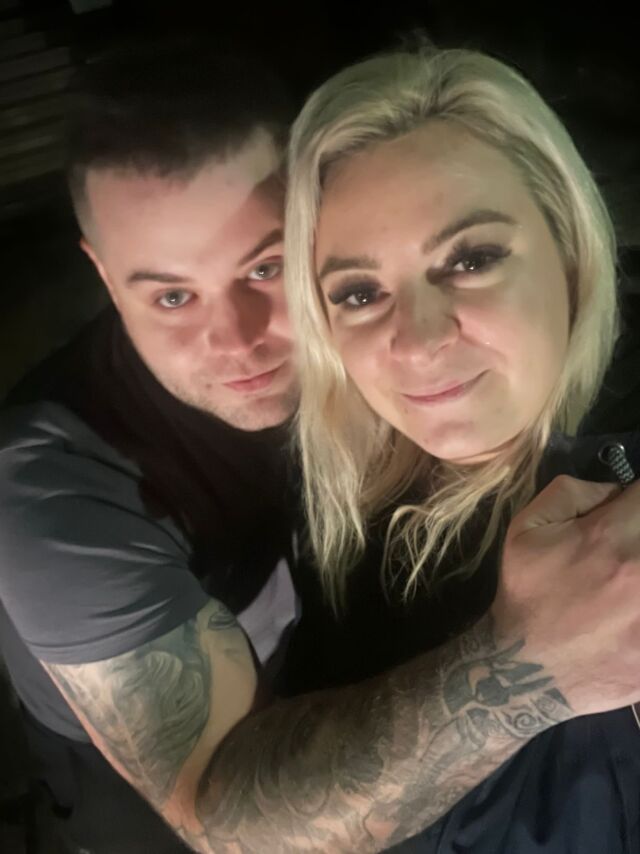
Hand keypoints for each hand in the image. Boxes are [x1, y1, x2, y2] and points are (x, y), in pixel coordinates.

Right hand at [493, 475, 639, 715]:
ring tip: (628, 581)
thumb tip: (617, 488)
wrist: (528, 669)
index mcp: (611, 536)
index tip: (630, 513)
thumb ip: (572, 491)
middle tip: (630, 548)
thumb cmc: (528, 593)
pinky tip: (631, 608)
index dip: (637, 500)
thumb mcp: (526, 528)